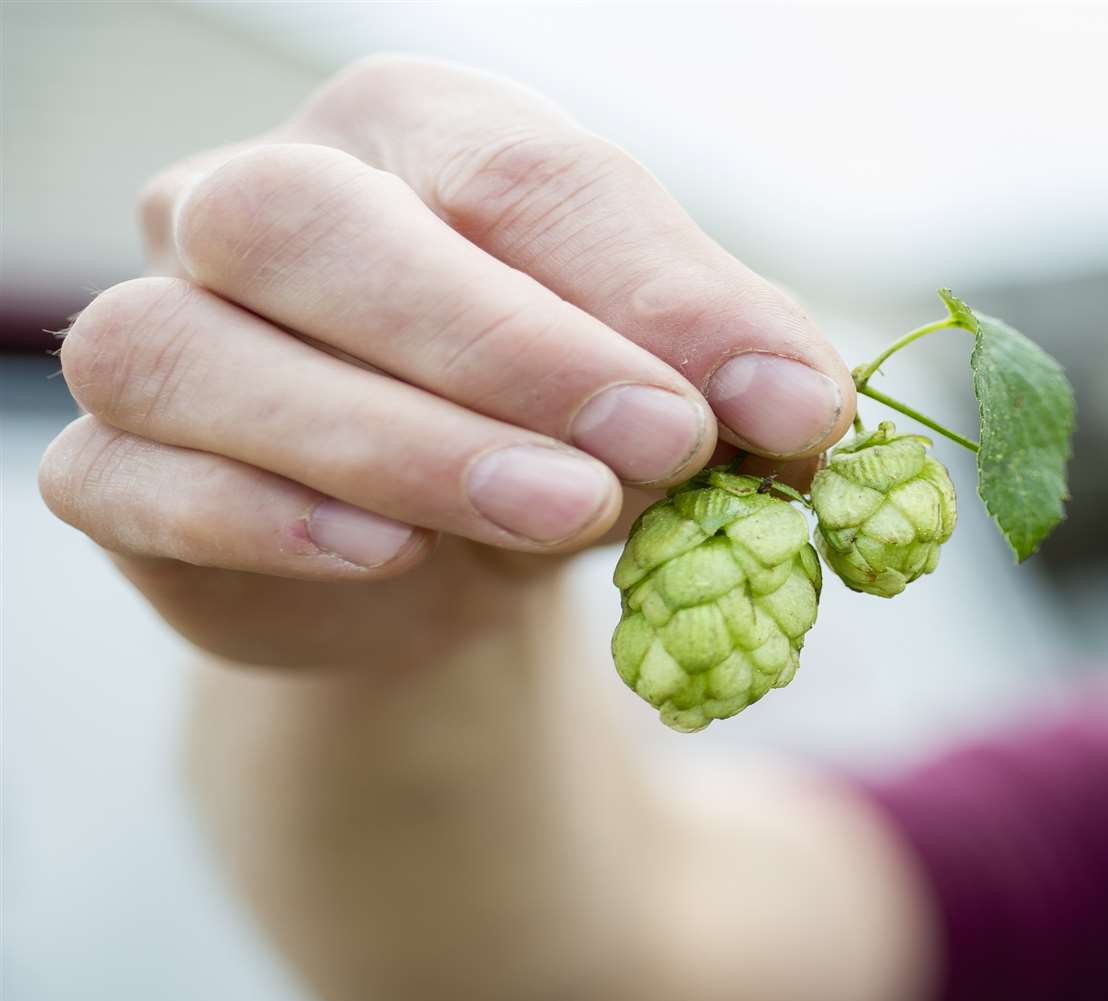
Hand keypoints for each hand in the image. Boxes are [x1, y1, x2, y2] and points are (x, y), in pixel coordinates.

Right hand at [39, 56, 854, 669]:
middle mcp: (257, 199)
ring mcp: (158, 323)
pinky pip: (130, 476)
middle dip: (507, 345)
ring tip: (560, 512)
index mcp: (412, 135)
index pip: (520, 175)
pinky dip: (262, 517)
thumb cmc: (555, 433)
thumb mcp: (661, 394)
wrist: (443, 565)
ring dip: (399, 440)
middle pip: (321, 225)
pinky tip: (384, 555)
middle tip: (661, 446)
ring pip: (203, 349)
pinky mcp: (109, 468)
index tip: (785, 404)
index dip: (659, 291)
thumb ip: (729, 381)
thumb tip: (805, 412)